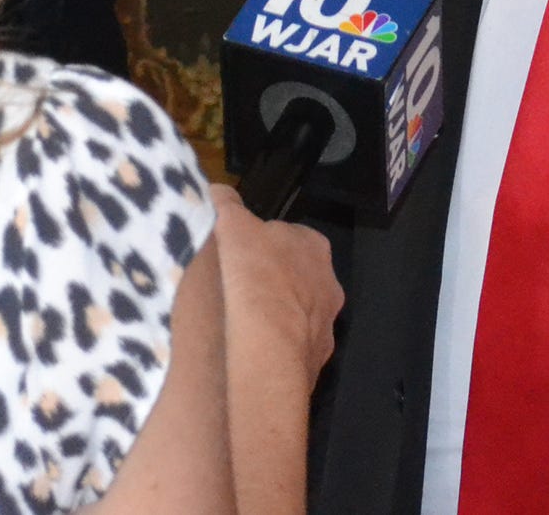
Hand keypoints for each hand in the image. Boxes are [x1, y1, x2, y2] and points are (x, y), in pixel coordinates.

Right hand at [210, 183, 342, 389]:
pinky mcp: (316, 359)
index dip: (263, 244)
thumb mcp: (232, 224)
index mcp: (314, 245)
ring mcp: (326, 324)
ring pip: (299, 313)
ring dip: (278, 315)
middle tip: (242, 288)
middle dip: (275, 280)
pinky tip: (254, 349)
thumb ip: (228, 204)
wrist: (268, 345)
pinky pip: (294, 346)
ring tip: (245, 322)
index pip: (289, 237)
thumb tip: (219, 190)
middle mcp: (329, 283)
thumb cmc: (254, 274)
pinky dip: (278, 345)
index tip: (242, 255)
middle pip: (298, 276)